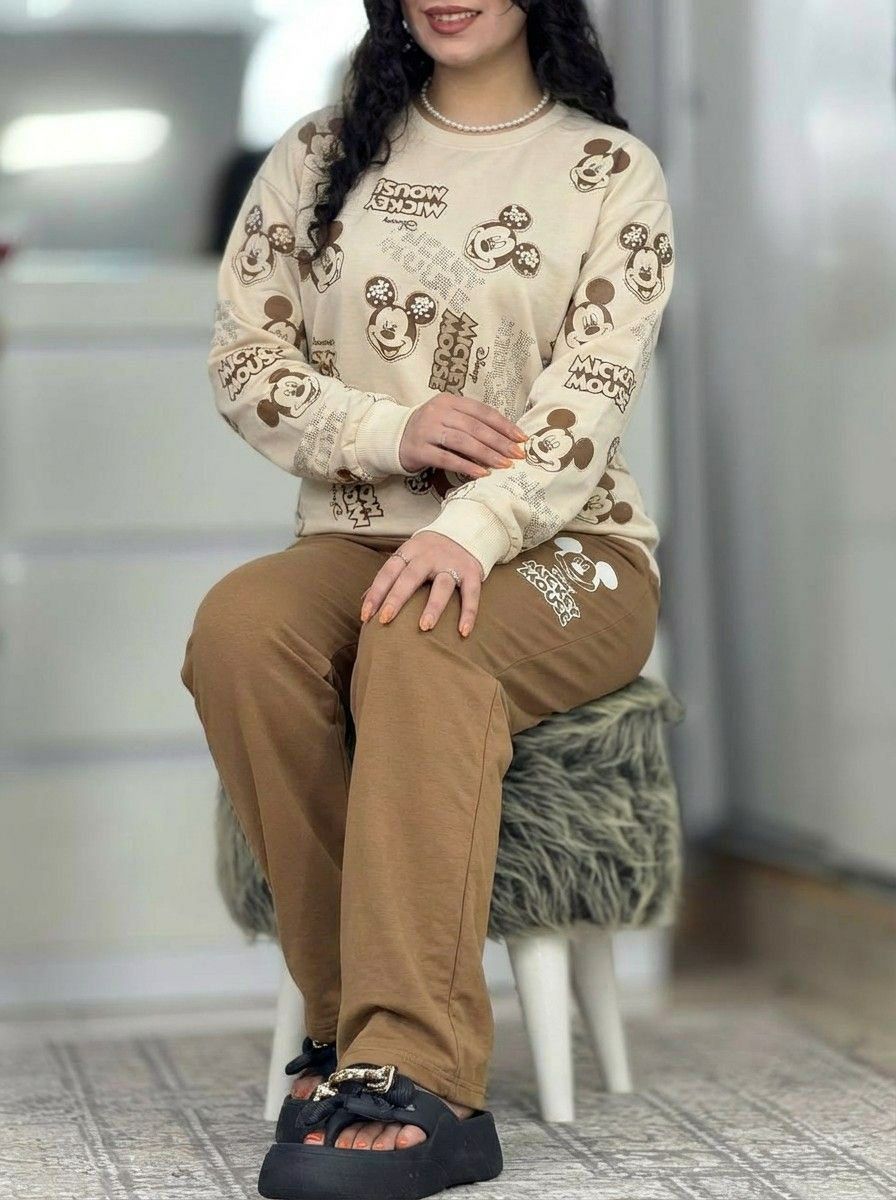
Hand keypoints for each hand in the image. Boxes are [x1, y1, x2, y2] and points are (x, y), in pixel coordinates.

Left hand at [360, 532, 483, 636]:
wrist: (466, 529)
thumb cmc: (429, 551)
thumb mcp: (408, 555)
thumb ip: (390, 576)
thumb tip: (364, 600)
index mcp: (409, 552)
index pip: (388, 572)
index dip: (376, 593)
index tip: (365, 615)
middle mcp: (429, 556)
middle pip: (410, 577)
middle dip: (397, 598)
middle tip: (385, 620)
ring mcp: (452, 563)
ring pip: (442, 585)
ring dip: (433, 606)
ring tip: (424, 627)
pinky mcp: (472, 572)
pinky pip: (471, 594)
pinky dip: (469, 613)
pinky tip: (463, 632)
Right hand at [398, 391, 527, 475]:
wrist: (393, 438)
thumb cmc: (430, 430)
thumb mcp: (449, 418)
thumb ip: (472, 424)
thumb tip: (506, 439)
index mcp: (450, 401)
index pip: (482, 411)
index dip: (504, 425)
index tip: (521, 438)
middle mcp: (438, 412)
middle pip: (475, 427)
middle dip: (499, 442)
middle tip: (517, 454)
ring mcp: (427, 430)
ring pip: (462, 441)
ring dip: (486, 454)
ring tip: (504, 465)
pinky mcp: (419, 449)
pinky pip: (446, 458)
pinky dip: (466, 466)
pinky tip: (481, 473)